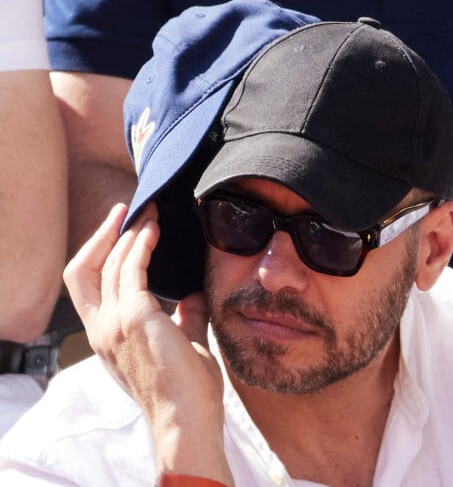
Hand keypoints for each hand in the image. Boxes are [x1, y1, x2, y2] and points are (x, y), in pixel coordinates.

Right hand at [64, 203, 232, 484]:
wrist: (189, 418)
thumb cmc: (187, 389)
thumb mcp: (182, 345)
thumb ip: (184, 318)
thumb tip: (191, 294)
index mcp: (108, 336)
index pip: (90, 285)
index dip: (102, 253)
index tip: (125, 229)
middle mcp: (102, 328)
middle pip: (84, 268)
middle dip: (103, 235)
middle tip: (127, 210)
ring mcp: (113, 323)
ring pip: (108, 262)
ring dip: (128, 233)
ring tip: (148, 213)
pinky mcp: (134, 317)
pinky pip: (131, 267)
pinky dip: (141, 243)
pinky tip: (155, 230)